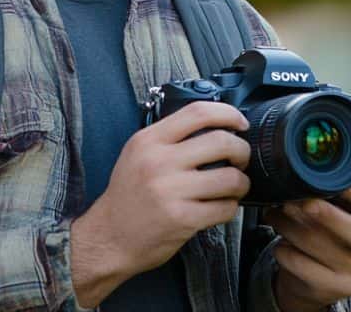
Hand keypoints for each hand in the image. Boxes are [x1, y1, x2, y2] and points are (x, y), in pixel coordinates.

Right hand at [69, 102, 251, 306]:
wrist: (108, 238)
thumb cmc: (127, 197)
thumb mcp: (137, 154)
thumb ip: (169, 138)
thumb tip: (213, 126)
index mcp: (149, 141)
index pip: (197, 113)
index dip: (228, 113)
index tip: (240, 122)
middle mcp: (159, 162)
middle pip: (221, 142)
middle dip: (242, 150)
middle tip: (241, 158)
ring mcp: (171, 191)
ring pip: (230, 178)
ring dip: (242, 182)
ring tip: (236, 186)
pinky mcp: (182, 219)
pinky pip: (224, 208)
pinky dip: (231, 207)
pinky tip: (223, 206)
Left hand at [264, 180, 350, 311]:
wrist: (322, 276)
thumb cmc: (332, 230)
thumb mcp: (342, 209)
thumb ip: (334, 191)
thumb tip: (306, 171)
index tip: (343, 182)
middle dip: (327, 215)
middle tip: (302, 202)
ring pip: (321, 247)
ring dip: (292, 226)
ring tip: (275, 212)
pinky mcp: (331, 288)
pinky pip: (302, 265)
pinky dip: (284, 249)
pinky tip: (279, 240)